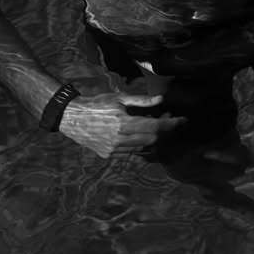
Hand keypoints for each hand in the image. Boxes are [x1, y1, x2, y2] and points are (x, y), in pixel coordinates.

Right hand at [58, 92, 185, 158]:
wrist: (72, 117)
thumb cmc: (96, 103)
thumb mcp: (119, 98)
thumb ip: (141, 101)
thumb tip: (161, 99)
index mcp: (123, 123)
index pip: (155, 126)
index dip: (171, 124)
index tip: (182, 120)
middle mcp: (120, 140)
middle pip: (152, 140)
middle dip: (164, 131)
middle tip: (168, 118)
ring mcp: (114, 150)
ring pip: (143, 148)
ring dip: (153, 138)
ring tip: (155, 125)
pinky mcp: (109, 155)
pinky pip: (131, 152)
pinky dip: (140, 144)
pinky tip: (140, 133)